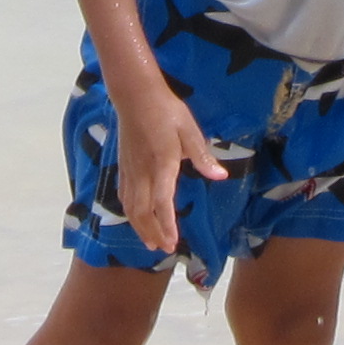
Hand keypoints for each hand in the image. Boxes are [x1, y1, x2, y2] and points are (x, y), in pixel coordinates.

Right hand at [116, 73, 229, 256]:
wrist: (135, 95)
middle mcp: (143, 171)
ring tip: (150, 243)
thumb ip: (202, 156)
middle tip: (164, 249)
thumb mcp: (190, 129)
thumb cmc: (166, 110)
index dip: (166, 224)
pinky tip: (136, 219)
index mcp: (162, 162)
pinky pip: (123, 196)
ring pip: (130, 207)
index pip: (162, 201)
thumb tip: (220, 176)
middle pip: (143, 211)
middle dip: (152, 233)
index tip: (173, 242)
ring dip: (139, 228)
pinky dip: (129, 213)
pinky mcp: (123, 166)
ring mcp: (130, 170)